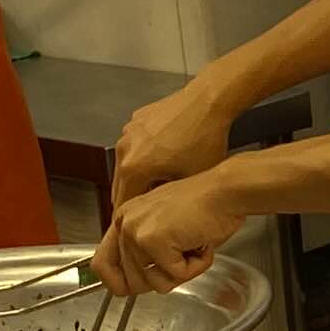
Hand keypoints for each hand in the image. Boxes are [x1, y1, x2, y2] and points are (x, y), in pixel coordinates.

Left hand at [95, 172, 249, 295]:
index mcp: (125, 218)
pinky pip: (175, 276)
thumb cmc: (207, 206)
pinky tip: (201, 244)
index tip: (130, 291)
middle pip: (130, 282)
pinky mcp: (153, 240)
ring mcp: (137, 231)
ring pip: (154, 283)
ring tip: (194, 246)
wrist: (226, 191)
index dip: (116, 284)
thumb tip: (136, 284)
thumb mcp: (167, 228)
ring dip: (182, 272)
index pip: (101, 264)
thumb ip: (147, 252)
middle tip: (184, 257)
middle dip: (163, 279)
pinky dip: (195, 267)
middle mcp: (125, 223)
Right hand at [110, 81, 230, 212]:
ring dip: (140, 176)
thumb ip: (165, 200)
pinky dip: (145, 155)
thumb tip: (157, 214)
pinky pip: (136, 145)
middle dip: (135, 199)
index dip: (132, 220)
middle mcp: (125, 148)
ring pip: (128, 164)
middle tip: (151, 210)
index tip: (138, 228)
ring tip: (163, 182)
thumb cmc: (204, 138)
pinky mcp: (137, 120)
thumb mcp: (188, 181)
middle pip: (121, 185)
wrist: (208, 102)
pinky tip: (167, 157)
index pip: (122, 205)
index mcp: (133, 167)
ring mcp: (129, 132)